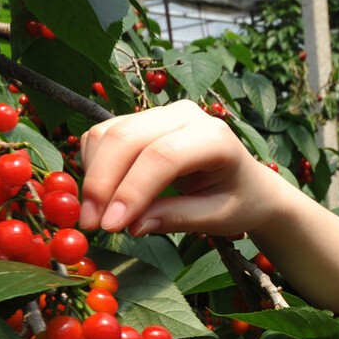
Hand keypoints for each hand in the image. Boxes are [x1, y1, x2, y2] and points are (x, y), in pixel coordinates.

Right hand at [78, 101, 285, 236]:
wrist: (247, 183)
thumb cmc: (239, 201)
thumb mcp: (218, 218)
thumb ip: (178, 218)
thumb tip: (132, 225)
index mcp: (214, 137)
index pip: (162, 156)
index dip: (132, 190)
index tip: (111, 225)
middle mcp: (185, 115)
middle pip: (127, 138)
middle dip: (102, 184)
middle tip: (91, 224)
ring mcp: (161, 112)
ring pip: (108, 134)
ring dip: (93, 176)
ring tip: (96, 216)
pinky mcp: (141, 119)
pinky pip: (103, 136)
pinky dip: (93, 166)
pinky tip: (103, 195)